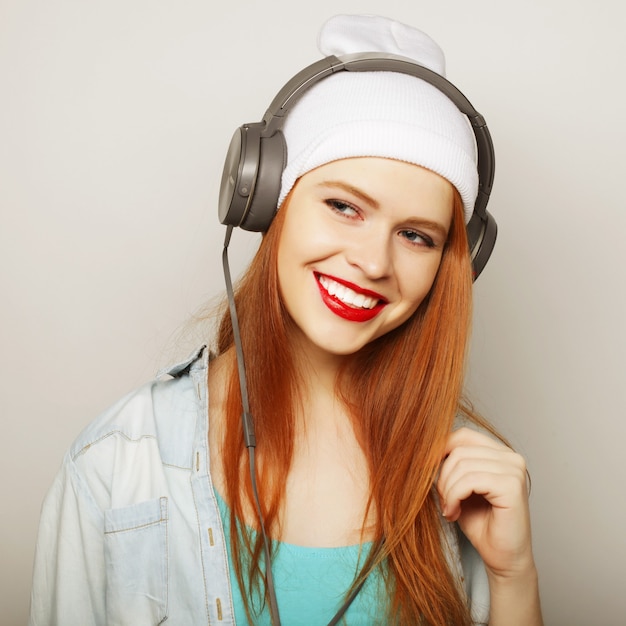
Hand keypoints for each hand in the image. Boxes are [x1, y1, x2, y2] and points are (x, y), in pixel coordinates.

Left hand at [437, 427, 534, 579]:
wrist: (502, 558)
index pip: (463, 435)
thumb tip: (425, 444)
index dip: (441, 450)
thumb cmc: (480, 523)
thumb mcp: (458, 486)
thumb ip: (450, 464)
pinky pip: (470, 480)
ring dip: (447, 490)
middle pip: (459, 449)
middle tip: (442, 501)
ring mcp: (514, 470)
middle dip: (442, 476)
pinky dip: (454, 496)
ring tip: (448, 508)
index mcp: (499, 453)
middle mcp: (511, 457)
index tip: (428, 473)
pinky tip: (454, 512)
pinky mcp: (512, 486)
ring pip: (462, 464)